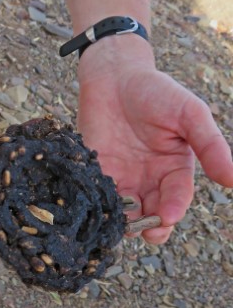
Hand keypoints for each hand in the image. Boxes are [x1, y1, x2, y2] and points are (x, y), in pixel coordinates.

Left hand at [77, 36, 232, 243]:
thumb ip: (209, 145)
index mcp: (174, 169)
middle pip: (153, 213)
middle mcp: (149, 180)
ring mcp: (122, 179)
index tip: (168, 216)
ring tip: (124, 225)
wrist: (113, 77)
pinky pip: (101, 197)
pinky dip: (103, 207)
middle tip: (148, 231)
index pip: (176, 197)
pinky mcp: (97, 175)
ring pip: (127, 212)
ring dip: (127, 222)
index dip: (173, 209)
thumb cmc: (156, 91)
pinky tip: (102, 209)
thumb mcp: (189, 114)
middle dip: (152, 226)